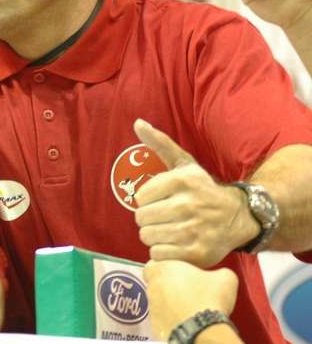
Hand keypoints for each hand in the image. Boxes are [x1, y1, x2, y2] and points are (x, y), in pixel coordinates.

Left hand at [132, 119, 258, 267]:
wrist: (239, 217)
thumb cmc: (202, 190)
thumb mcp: (184, 164)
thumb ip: (159, 143)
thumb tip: (137, 123)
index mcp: (182, 180)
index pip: (139, 197)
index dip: (146, 201)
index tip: (159, 200)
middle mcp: (189, 204)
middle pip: (142, 219)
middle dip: (149, 219)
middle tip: (164, 217)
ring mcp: (194, 230)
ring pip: (148, 237)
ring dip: (155, 236)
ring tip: (169, 230)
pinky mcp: (198, 252)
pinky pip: (159, 255)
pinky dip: (162, 252)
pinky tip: (175, 244)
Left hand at [143, 260, 237, 340]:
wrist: (202, 330)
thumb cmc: (209, 299)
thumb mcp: (225, 278)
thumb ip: (220, 272)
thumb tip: (222, 275)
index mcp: (163, 269)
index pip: (153, 264)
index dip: (165, 268)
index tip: (179, 274)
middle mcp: (152, 287)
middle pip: (156, 284)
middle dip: (169, 287)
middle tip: (188, 292)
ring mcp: (152, 307)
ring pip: (158, 302)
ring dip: (170, 304)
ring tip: (190, 309)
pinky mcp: (155, 325)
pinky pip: (162, 320)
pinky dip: (172, 320)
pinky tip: (188, 321)